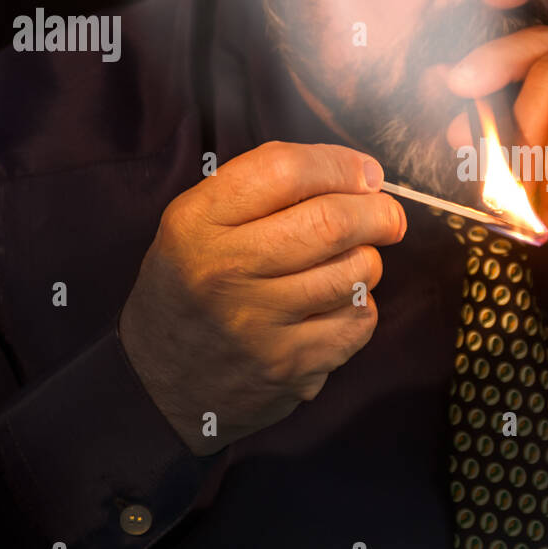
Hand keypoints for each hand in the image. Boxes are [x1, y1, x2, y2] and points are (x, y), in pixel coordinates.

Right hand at [118, 141, 406, 454]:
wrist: (159, 383)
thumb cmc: (195, 287)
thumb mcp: (198, 225)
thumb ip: (264, 188)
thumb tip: (358, 174)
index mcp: (196, 223)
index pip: (283, 171)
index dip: (339, 165)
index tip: (365, 173)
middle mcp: (223, 271)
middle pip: (330, 222)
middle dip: (378, 213)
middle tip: (388, 216)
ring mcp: (257, 324)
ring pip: (355, 272)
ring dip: (367, 261)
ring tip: (349, 264)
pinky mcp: (289, 366)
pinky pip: (359, 320)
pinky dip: (360, 308)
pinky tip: (334, 307)